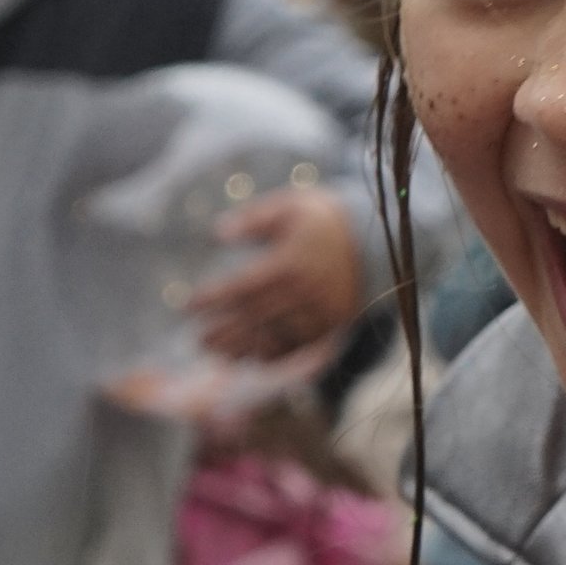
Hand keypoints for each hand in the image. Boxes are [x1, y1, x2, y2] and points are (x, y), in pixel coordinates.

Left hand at [187, 186, 365, 363]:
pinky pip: (298, 346)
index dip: (212, 299)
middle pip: (254, 317)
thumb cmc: (323, 219)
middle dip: (223, 330)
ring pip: (274, 336)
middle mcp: (304, 292)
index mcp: (289, 262)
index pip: (241, 286)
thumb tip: (218, 233)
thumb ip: (253, 220)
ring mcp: (320, 312)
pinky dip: (273, 354)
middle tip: (197, 339)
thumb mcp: (288, 206)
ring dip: (242, 348)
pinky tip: (251, 358)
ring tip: (216, 353)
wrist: (377, 239)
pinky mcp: (333, 324)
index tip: (188, 305)